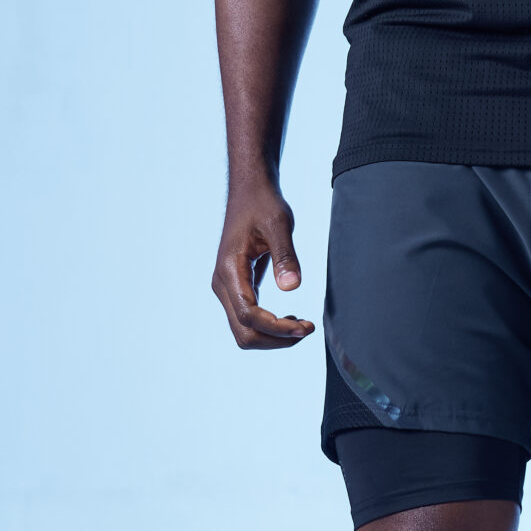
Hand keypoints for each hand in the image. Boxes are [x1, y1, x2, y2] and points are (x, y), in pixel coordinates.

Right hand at [212, 182, 315, 349]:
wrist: (249, 190)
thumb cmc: (263, 203)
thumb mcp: (279, 224)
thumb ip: (285, 256)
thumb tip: (292, 287)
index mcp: (229, 270)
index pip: (248, 315)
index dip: (277, 328)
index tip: (305, 327)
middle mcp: (222, 284)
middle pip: (244, 332)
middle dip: (276, 339)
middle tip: (308, 329)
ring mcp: (226, 287)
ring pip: (243, 330)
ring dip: (272, 336)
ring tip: (301, 327)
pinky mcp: (235, 287)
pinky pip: (247, 318)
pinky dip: (268, 327)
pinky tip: (289, 319)